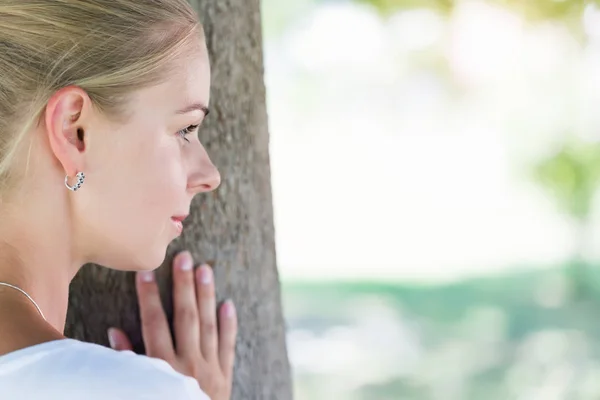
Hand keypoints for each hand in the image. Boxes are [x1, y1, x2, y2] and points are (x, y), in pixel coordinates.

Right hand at [107, 251, 237, 399]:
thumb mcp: (139, 389)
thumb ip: (128, 362)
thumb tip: (114, 332)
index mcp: (163, 367)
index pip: (153, 324)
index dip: (148, 297)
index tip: (145, 272)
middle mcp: (188, 363)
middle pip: (185, 317)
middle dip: (183, 286)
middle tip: (184, 258)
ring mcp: (210, 368)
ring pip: (208, 324)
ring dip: (206, 295)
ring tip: (206, 269)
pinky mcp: (225, 374)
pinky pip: (228, 345)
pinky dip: (229, 324)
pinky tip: (228, 303)